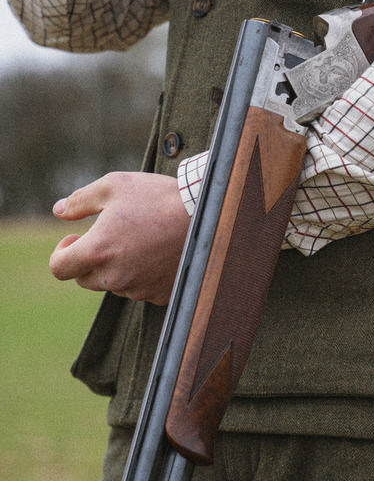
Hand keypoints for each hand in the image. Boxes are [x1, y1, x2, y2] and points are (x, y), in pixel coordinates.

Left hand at [50, 172, 189, 304]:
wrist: (207, 215)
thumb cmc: (158, 197)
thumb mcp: (114, 186)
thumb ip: (80, 200)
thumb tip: (59, 210)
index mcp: (98, 251)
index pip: (59, 268)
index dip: (61, 252)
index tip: (75, 238)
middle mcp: (115, 277)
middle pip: (85, 279)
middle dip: (90, 259)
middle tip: (109, 235)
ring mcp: (139, 289)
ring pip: (115, 283)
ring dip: (118, 266)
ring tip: (140, 239)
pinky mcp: (160, 294)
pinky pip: (141, 288)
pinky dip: (143, 274)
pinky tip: (157, 252)